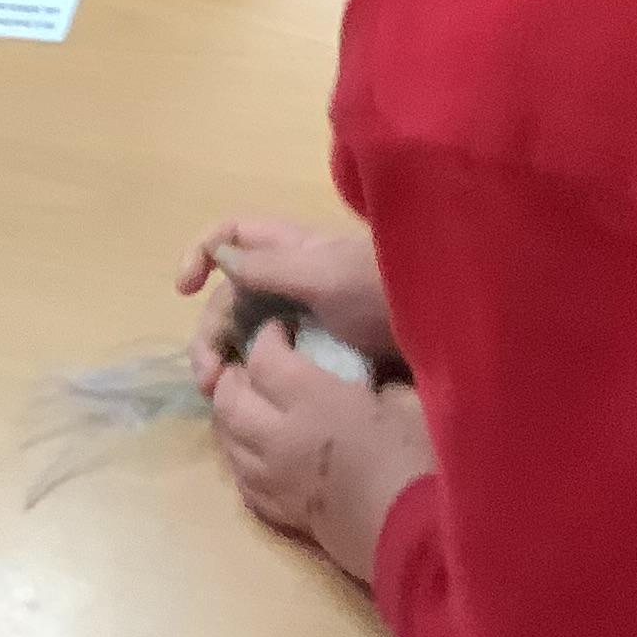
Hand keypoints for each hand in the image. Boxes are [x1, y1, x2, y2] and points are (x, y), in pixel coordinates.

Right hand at [178, 215, 396, 393]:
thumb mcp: (325, 276)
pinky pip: (277, 362)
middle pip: (232, 296)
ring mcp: (310, 318)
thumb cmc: (385, 293)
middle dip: (211, 331)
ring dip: (228, 360)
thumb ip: (271, 268)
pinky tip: (251, 401)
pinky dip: (256, 378)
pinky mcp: (326, 354)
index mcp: (292, 250)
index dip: (203, 253)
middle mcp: (295, 280)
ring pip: (250, 333)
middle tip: (208, 378)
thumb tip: (220, 261)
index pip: (233, 235)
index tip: (185, 289)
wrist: (450, 332)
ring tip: (222, 396)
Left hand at [210, 330, 436, 586]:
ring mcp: (273, 479)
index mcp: (313, 400)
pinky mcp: (279, 512)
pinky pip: (240, 479)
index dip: (267, 337)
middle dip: (234, 375)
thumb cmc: (420, 464)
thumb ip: (379, 382)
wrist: (415, 540)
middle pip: (230, 398)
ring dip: (230, 416)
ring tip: (250, 404)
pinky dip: (241, 456)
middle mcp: (279, 437)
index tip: (282, 328)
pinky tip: (257, 452)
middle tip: (254, 365)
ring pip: (226, 440)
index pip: (264, 359)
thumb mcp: (410, 404)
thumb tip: (371, 375)